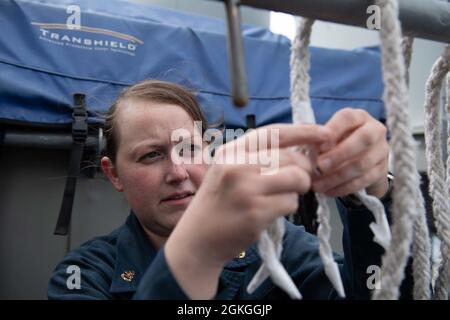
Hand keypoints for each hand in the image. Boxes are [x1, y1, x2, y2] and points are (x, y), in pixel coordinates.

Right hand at [165, 123, 330, 298]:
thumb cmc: (218, 203)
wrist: (198, 239)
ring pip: (296, 179)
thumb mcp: (227, 170)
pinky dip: (287, 207)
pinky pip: (291, 203)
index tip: (325, 133)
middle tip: (298, 181)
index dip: (303, 131)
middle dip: (303, 170)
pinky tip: (269, 212)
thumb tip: (301, 150)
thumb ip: (256, 157)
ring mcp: (247, 189)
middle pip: (292, 158)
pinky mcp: (256, 213)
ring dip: (296, 190)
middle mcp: (238, 166)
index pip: (274, 133)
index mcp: (231, 152)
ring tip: (279, 197)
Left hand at [312, 108, 389, 198]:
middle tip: (319, 167)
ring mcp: (381, 150)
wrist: (357, 162)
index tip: (319, 146)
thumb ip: (317, 138)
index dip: (334, 130)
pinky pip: (365, 180)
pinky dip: (344, 187)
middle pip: (364, 139)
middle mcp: (374, 130)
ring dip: (338, 176)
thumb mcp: (326, 137)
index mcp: (358, 117)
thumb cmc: (336, 144)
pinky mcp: (382, 170)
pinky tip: (329, 191)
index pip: (348, 117)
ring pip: (363, 163)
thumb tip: (305, 140)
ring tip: (318, 185)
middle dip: (340, 154)